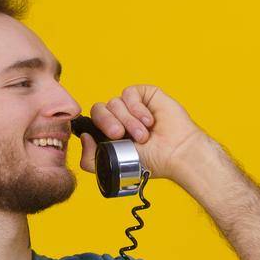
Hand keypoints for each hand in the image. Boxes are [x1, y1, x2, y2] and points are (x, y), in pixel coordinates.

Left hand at [78, 84, 209, 183]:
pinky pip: (128, 93)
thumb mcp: (114, 165)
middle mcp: (119, 119)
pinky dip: (137, 108)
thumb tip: (83, 137)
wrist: (176, 153)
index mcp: (110, 134)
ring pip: (113, 103)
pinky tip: (149, 121)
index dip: (95, 128)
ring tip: (144, 135)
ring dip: (128, 121)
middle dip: (108, 123)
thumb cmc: (152, 161)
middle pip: (98, 110)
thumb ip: (90, 160)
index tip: (108, 139)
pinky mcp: (144, 95)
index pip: (91, 122)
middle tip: (120, 135)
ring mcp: (131, 106)